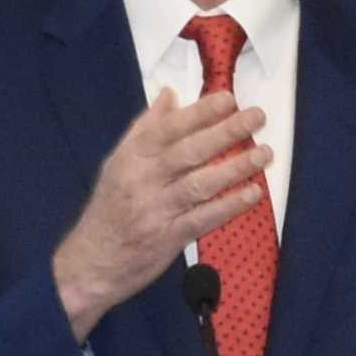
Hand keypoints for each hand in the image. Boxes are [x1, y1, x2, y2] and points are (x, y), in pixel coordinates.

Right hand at [52, 85, 272, 339]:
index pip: (168, 128)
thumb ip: (145, 129)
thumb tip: (169, 94)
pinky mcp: (169, 237)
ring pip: (200, 183)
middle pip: (189, 151)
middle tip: (256, 117)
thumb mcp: (118, 162)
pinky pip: (204, 218)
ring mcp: (156, 209)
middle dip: (225, 131)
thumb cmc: (109, 208)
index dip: (200, 112)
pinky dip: (230, 205)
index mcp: (131, 157)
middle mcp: (143, 179)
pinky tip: (252, 193)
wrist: (92, 261)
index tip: (228, 99)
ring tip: (263, 153)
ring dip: (235, 167)